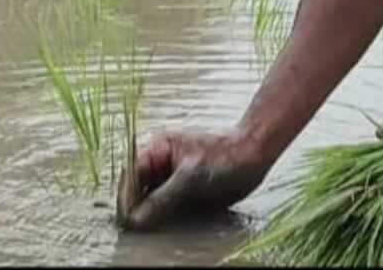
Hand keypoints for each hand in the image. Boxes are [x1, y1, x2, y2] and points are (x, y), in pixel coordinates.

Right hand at [115, 128, 270, 231]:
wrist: (255, 154)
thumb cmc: (226, 154)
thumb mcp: (192, 176)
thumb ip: (162, 198)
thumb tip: (135, 221)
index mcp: (156, 149)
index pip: (129, 178)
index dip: (126, 201)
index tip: (130, 223)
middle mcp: (159, 165)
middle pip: (135, 194)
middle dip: (136, 212)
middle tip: (139, 233)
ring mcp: (170, 181)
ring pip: (148, 205)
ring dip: (149, 220)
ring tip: (153, 233)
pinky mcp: (181, 195)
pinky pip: (164, 212)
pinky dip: (163, 222)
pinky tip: (167, 231)